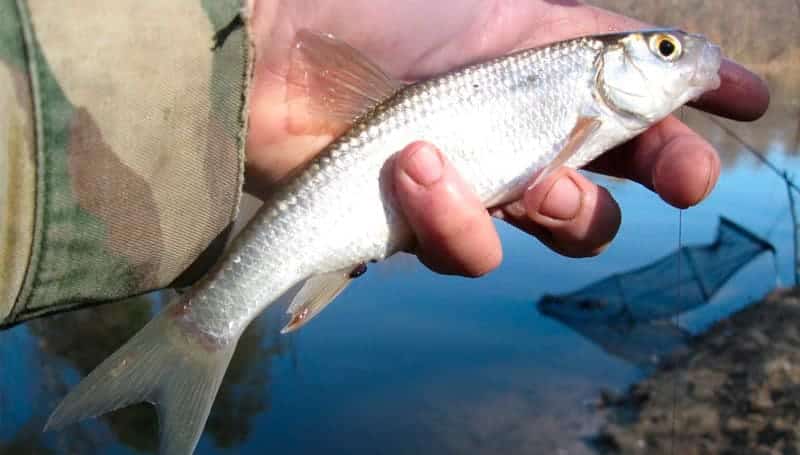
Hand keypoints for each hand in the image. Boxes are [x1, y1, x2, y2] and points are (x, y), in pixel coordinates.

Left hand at [245, 0, 769, 275]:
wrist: (277, 54)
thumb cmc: (379, 12)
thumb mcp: (502, 8)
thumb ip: (590, 33)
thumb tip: (677, 49)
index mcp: (545, 65)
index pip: (636, 89)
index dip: (694, 97)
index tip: (747, 100)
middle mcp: (519, 126)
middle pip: (618, 172)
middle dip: (666, 175)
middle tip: (688, 176)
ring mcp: (475, 178)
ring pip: (561, 227)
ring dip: (563, 205)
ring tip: (527, 179)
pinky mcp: (422, 221)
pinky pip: (471, 247)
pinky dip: (456, 215)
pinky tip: (419, 172)